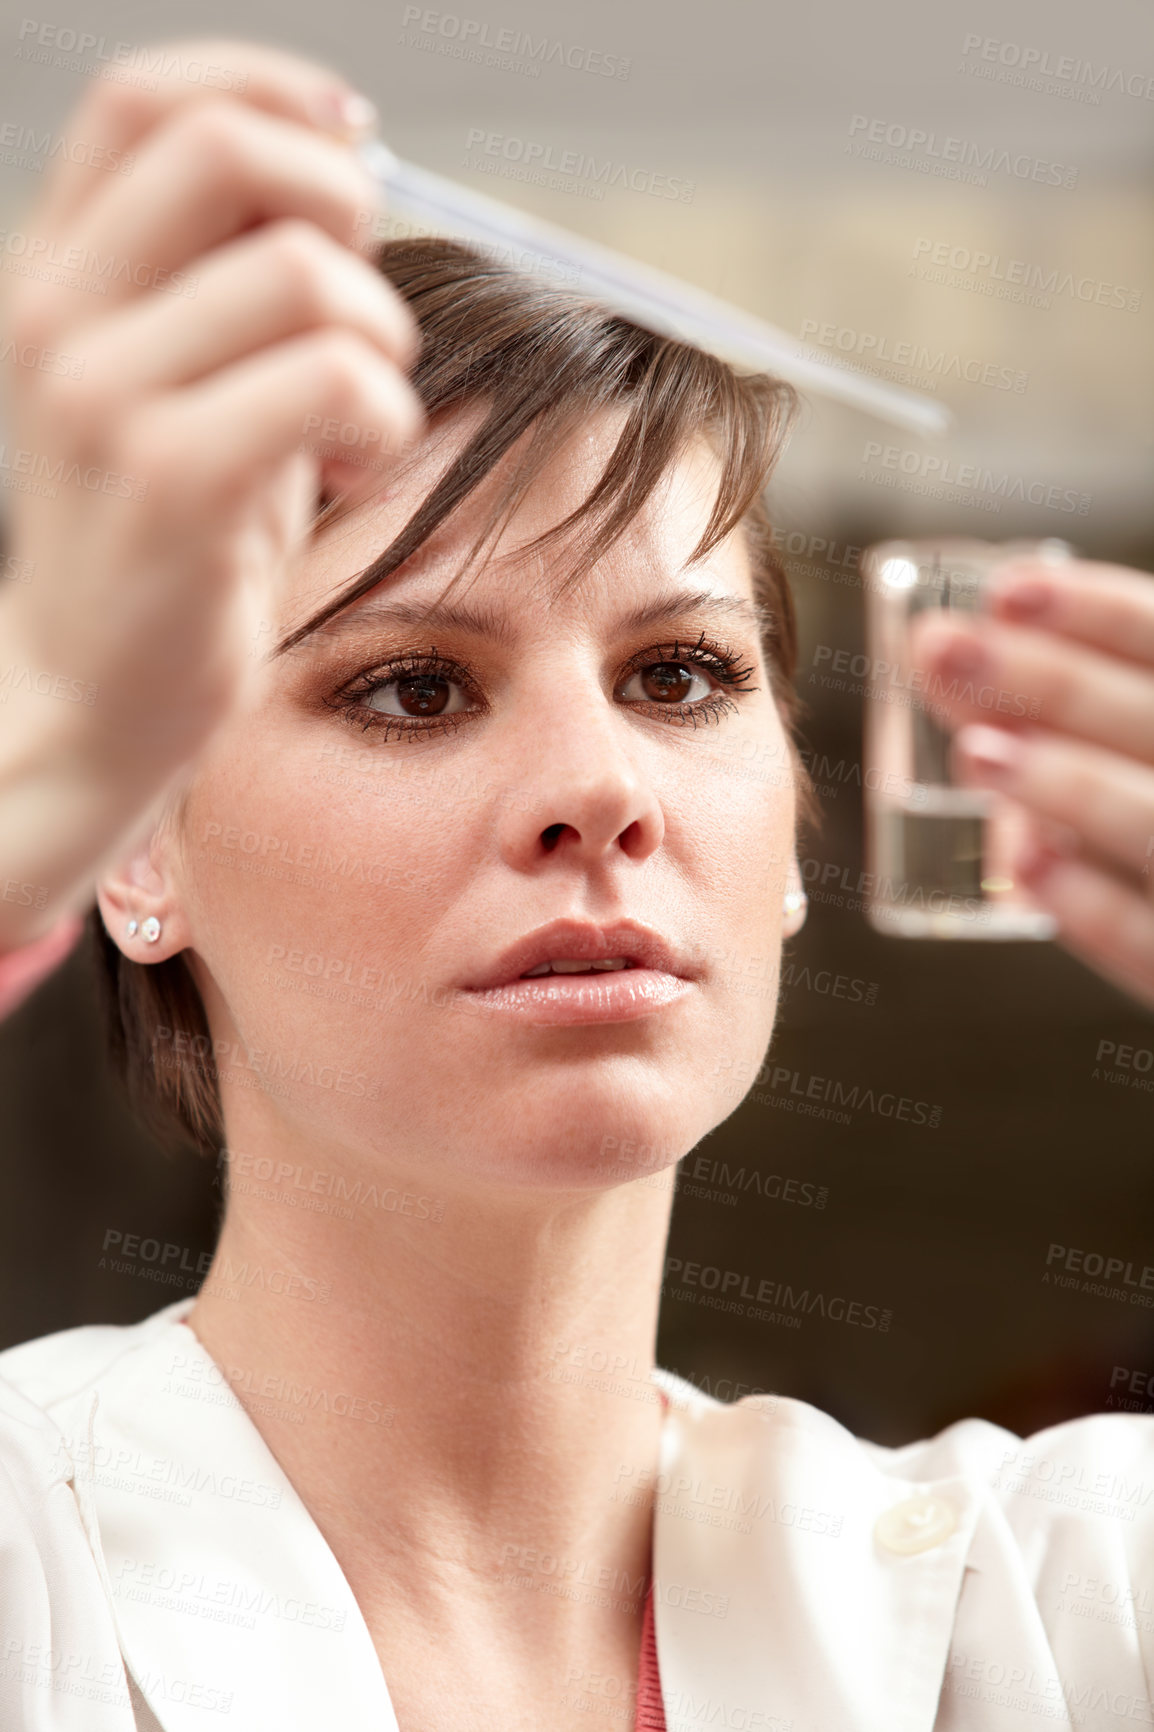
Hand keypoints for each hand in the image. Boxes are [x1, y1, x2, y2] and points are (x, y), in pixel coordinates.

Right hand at [0, 39, 423, 942]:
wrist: (95, 697)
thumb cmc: (167, 538)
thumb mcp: (184, 381)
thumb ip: (233, 279)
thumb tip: (345, 172)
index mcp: (56, 272)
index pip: (149, 98)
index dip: (269, 88)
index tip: (353, 141)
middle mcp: (58, 315)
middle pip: (224, 152)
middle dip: (340, 208)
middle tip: (361, 312)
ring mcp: (102, 397)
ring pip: (306, 277)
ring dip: (380, 341)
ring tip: (361, 418)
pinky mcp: (171, 481)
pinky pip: (331, 380)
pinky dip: (381, 415)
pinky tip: (352, 467)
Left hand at [910, 556, 1153, 1008]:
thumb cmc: (1149, 819)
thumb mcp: (1137, 747)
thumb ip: (1093, 717)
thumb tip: (957, 673)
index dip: (1098, 612)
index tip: (1005, 590)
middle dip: (1052, 681)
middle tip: (942, 651)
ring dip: (1071, 783)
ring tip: (975, 752)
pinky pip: (1153, 945)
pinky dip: (1090, 906)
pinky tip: (1023, 866)